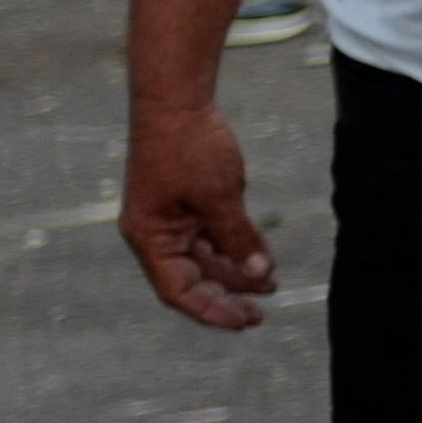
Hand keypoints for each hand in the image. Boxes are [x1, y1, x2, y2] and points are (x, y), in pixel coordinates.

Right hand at [123, 102, 275, 330]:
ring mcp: (170, 219)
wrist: (177, 101)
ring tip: (271, 283)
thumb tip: (260, 274)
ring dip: (236, 272)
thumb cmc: (189, 147)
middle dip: (228, 295)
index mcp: (150, 238)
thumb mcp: (220, 197)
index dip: (211, 310)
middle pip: (192, 279)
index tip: (244, 322)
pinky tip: (261, 259)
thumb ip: (238, 238)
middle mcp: (155, 234)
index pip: (178, 291)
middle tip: (262, 311)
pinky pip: (211, 237)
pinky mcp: (186, 205)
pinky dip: (235, 249)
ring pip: (205, 259)